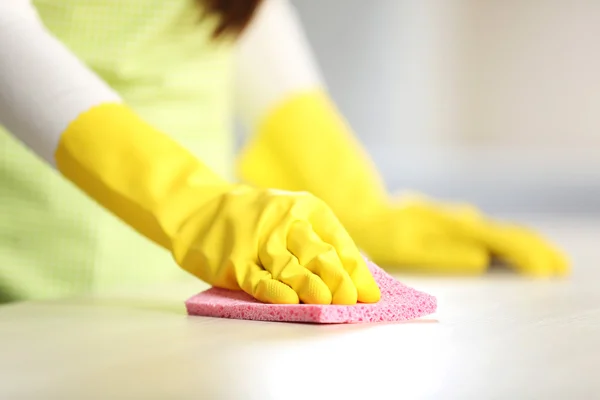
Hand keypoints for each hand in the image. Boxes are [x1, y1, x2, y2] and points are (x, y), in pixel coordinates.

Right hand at [172, 186, 380, 303]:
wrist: (198, 210)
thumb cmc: (256, 219)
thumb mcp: (290, 216)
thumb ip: (318, 242)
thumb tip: (352, 279)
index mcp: (306, 208)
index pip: (338, 241)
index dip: (356, 271)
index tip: (370, 294)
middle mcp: (284, 220)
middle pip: (318, 253)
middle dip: (339, 279)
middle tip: (352, 300)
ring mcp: (258, 240)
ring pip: (291, 266)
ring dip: (313, 286)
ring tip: (331, 303)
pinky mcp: (235, 261)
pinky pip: (259, 279)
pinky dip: (276, 291)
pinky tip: (291, 302)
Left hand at [349, 193, 567, 276]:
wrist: (367, 212)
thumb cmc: (383, 234)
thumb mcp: (405, 247)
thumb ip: (442, 253)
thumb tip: (482, 259)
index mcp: (451, 226)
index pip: (497, 240)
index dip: (524, 254)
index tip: (545, 270)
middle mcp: (459, 220)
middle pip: (505, 234)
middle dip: (534, 250)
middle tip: (560, 267)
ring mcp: (456, 221)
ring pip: (498, 232)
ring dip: (524, 246)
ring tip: (548, 261)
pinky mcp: (452, 225)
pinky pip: (486, 233)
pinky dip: (506, 243)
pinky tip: (515, 250)